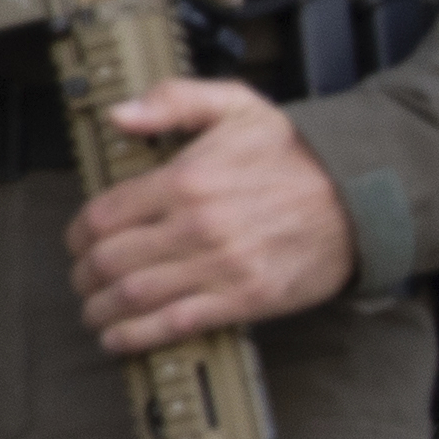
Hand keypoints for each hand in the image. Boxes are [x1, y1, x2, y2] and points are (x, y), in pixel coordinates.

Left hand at [67, 79, 357, 350]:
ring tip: (96, 311)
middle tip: (83, 280)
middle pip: (108, 262)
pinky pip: (173, 324)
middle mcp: (197, 226)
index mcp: (187, 180)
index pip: (101, 216)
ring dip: (101, 310)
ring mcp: (220, 266)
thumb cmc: (297, 154)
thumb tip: (120, 116)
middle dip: (84, 276)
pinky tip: (120, 337)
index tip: (78, 242)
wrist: (361, 194)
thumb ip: (173, 100)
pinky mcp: (243, 299)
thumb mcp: (238, 105)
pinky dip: (136, 337)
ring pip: (132, 297)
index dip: (76, 235)